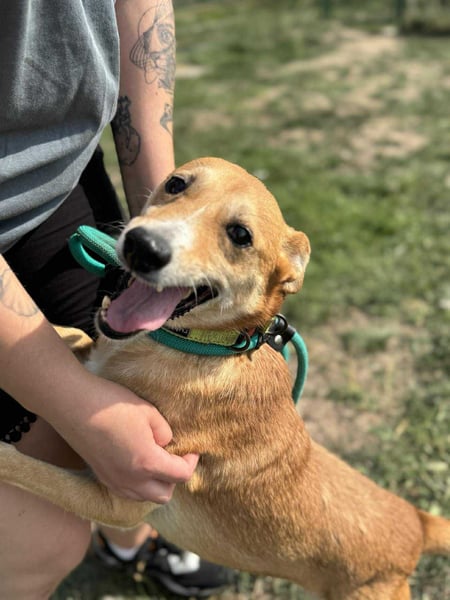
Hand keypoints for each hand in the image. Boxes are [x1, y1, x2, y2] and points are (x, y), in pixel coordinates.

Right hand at [47, 370, 198, 502]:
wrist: (74, 405)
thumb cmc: (113, 405)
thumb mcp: (149, 412)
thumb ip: (164, 433)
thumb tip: (166, 444)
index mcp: (147, 463)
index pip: (181, 475)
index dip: (191, 462)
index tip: (192, 449)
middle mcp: (131, 480)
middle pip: (164, 495)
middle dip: (175, 478)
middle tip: (175, 456)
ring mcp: (114, 482)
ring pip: (145, 497)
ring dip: (156, 484)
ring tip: (156, 460)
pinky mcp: (101, 478)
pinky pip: (127, 493)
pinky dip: (139, 485)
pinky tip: (137, 464)